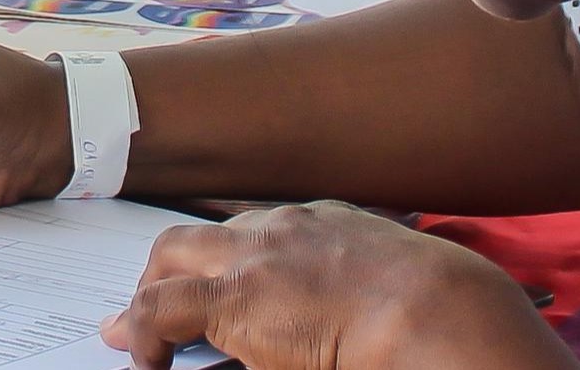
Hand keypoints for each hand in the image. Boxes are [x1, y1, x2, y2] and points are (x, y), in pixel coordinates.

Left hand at [102, 201, 569, 369]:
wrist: (438, 310)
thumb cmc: (440, 309)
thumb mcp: (389, 288)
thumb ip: (347, 289)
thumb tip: (313, 328)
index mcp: (325, 223)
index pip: (257, 230)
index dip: (227, 259)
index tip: (220, 280)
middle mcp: (283, 227)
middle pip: (202, 233)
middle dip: (171, 265)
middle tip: (154, 301)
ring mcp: (255, 256)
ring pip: (173, 254)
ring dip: (152, 290)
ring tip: (139, 335)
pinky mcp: (235, 300)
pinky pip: (163, 309)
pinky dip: (146, 331)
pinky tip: (146, 358)